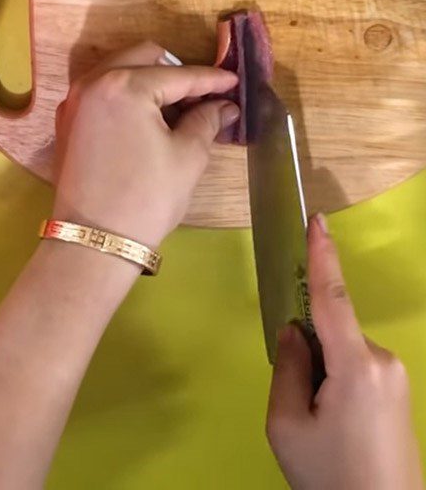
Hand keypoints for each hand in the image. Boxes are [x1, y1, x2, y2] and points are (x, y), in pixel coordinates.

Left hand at [52, 41, 238, 247]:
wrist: (94, 239)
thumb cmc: (146, 198)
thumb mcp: (187, 157)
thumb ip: (206, 121)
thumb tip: (224, 106)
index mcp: (125, 85)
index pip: (178, 74)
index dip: (211, 79)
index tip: (234, 82)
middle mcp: (93, 82)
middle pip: (143, 57)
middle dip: (176, 71)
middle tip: (202, 96)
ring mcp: (74, 100)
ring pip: (118, 69)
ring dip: (148, 78)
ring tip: (177, 108)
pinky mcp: (66, 120)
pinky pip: (100, 90)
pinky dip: (124, 94)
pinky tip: (146, 118)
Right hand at [267, 214, 422, 489]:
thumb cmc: (330, 476)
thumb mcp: (287, 424)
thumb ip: (287, 368)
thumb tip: (294, 332)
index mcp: (357, 364)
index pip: (333, 298)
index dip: (323, 256)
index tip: (316, 220)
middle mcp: (383, 361)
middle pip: (330, 331)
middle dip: (304, 349)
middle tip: (298, 405)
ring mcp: (394, 377)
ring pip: (340, 351)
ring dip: (319, 372)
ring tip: (318, 425)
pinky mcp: (397, 392)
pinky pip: (354, 367)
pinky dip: (333, 381)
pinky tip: (334, 425)